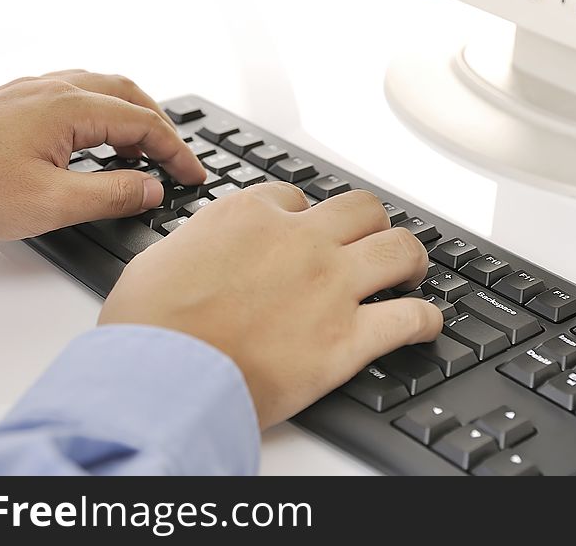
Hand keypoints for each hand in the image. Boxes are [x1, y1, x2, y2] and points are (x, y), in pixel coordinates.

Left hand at [0, 70, 205, 241]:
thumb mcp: (52, 205)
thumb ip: (111, 194)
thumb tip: (152, 188)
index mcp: (67, 108)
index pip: (142, 123)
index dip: (175, 152)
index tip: (193, 176)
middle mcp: (52, 88)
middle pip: (129, 93)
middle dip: (160, 125)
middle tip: (176, 160)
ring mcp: (32, 90)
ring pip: (102, 87)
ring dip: (132, 114)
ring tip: (143, 151)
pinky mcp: (16, 100)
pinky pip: (75, 92)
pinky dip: (102, 111)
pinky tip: (97, 139)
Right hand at [98, 183, 442, 428]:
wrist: (161, 378)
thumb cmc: (150, 325)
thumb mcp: (160, 258)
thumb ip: (198, 242)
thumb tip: (208, 247)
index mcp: (249, 216)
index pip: (296, 198)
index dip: (305, 216)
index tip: (305, 232)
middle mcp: (298, 242)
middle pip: (361, 209)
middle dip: (367, 224)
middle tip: (367, 241)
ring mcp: (330, 287)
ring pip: (398, 249)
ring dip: (408, 258)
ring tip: (407, 271)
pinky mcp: (347, 339)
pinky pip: (409, 319)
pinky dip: (425, 320)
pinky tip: (425, 323)